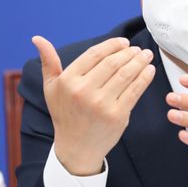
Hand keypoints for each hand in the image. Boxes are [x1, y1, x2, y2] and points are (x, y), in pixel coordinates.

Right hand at [32, 36, 155, 175]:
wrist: (76, 148)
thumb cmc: (65, 114)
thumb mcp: (52, 88)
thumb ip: (48, 62)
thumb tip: (37, 38)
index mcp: (68, 81)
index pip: (94, 54)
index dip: (112, 45)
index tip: (124, 42)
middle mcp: (84, 91)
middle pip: (112, 63)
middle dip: (129, 52)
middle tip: (138, 49)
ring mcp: (102, 104)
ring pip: (126, 74)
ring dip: (139, 62)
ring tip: (146, 55)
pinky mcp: (117, 116)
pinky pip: (135, 91)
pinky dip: (145, 78)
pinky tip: (149, 70)